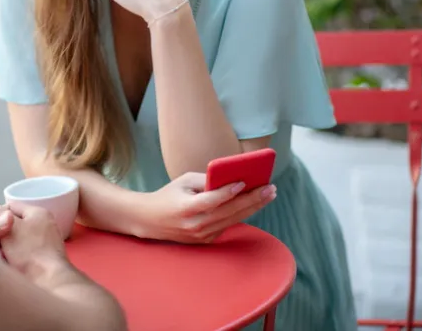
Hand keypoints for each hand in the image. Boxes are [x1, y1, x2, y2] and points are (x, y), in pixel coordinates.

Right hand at [0, 200, 64, 274]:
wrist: (49, 284)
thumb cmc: (32, 252)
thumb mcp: (9, 229)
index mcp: (38, 213)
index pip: (9, 206)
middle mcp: (41, 227)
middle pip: (10, 225)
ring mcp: (40, 246)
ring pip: (11, 242)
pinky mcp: (37, 263)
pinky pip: (16, 256)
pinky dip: (6, 259)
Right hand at [140, 172, 275, 243]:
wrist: (151, 220)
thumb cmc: (168, 195)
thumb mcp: (182, 182)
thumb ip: (204, 180)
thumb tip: (231, 179)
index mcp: (186, 208)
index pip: (211, 200)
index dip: (228, 192)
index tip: (244, 181)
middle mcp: (195, 225)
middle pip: (229, 212)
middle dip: (252, 199)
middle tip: (270, 188)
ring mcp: (201, 235)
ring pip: (233, 220)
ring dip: (253, 207)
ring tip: (268, 195)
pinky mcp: (206, 240)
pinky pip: (227, 225)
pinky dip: (241, 214)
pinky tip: (254, 204)